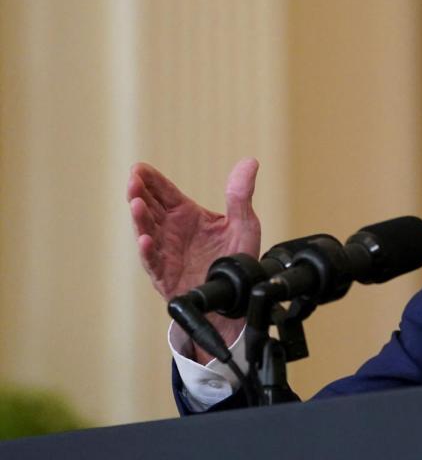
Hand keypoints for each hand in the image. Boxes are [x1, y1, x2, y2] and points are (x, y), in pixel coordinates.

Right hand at [127, 158, 260, 361]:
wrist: (234, 298)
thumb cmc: (236, 260)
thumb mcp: (244, 223)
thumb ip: (241, 194)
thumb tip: (250, 162)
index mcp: (187, 215)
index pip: (164, 192)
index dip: (151, 180)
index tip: (139, 168)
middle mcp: (172, 232)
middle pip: (149, 208)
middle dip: (139, 193)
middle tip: (133, 181)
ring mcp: (166, 253)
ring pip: (146, 232)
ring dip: (139, 218)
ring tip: (136, 204)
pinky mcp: (166, 275)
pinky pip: (153, 262)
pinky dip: (147, 251)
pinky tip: (145, 240)